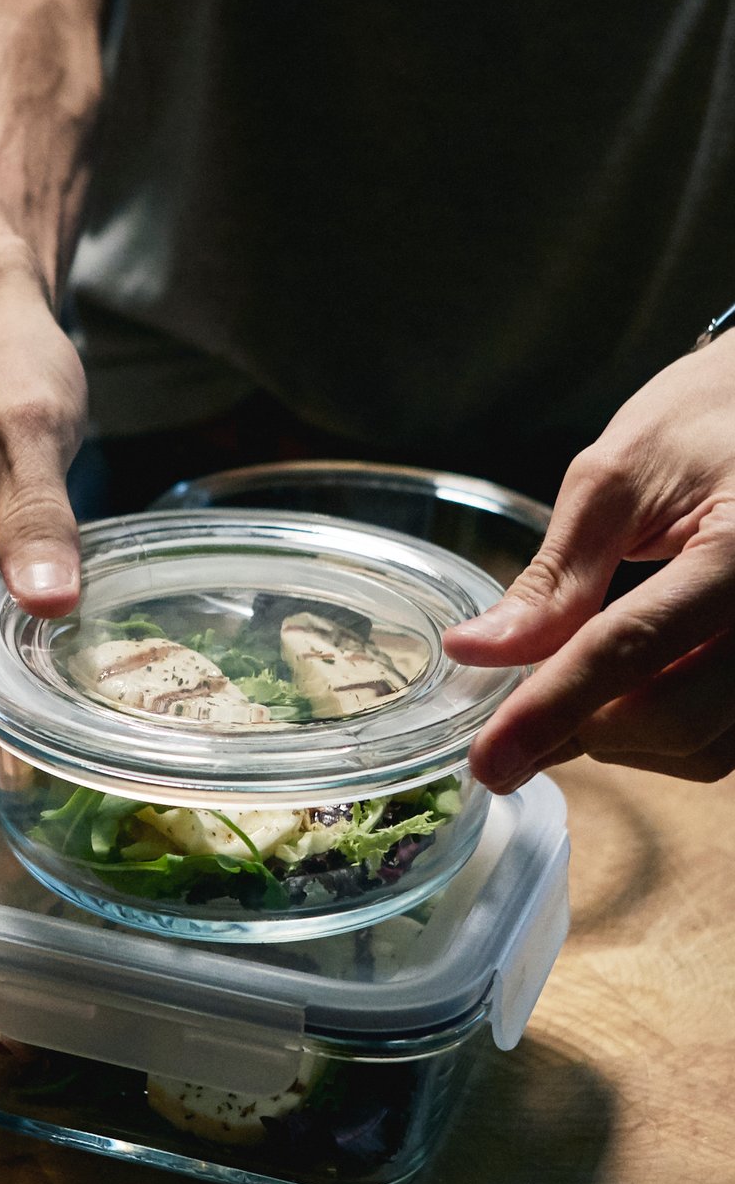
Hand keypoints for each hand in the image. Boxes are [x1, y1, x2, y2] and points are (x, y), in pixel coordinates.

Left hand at [445, 331, 734, 790]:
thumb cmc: (705, 422)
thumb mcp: (618, 478)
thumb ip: (554, 577)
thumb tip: (475, 651)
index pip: (633, 649)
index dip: (548, 710)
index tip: (488, 760)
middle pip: (673, 719)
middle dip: (582, 728)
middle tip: (516, 715)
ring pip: (702, 748)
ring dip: (622, 739)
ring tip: (575, 685)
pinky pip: (725, 742)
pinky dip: (662, 735)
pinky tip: (625, 692)